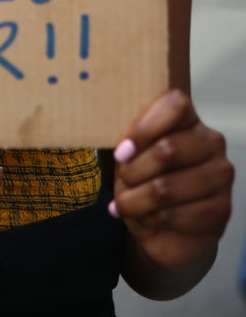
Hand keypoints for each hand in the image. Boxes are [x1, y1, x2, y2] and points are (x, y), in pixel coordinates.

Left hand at [111, 89, 232, 274]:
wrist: (166, 228)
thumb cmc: (145, 180)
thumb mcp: (132, 156)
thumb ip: (128, 142)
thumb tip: (112, 142)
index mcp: (189, 118)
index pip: (175, 105)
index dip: (144, 128)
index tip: (121, 152)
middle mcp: (210, 142)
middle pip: (169, 149)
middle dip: (134, 170)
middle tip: (121, 181)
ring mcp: (220, 176)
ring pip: (167, 187)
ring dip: (136, 200)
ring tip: (125, 204)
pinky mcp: (221, 210)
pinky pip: (177, 215)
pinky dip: (151, 219)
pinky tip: (144, 218)